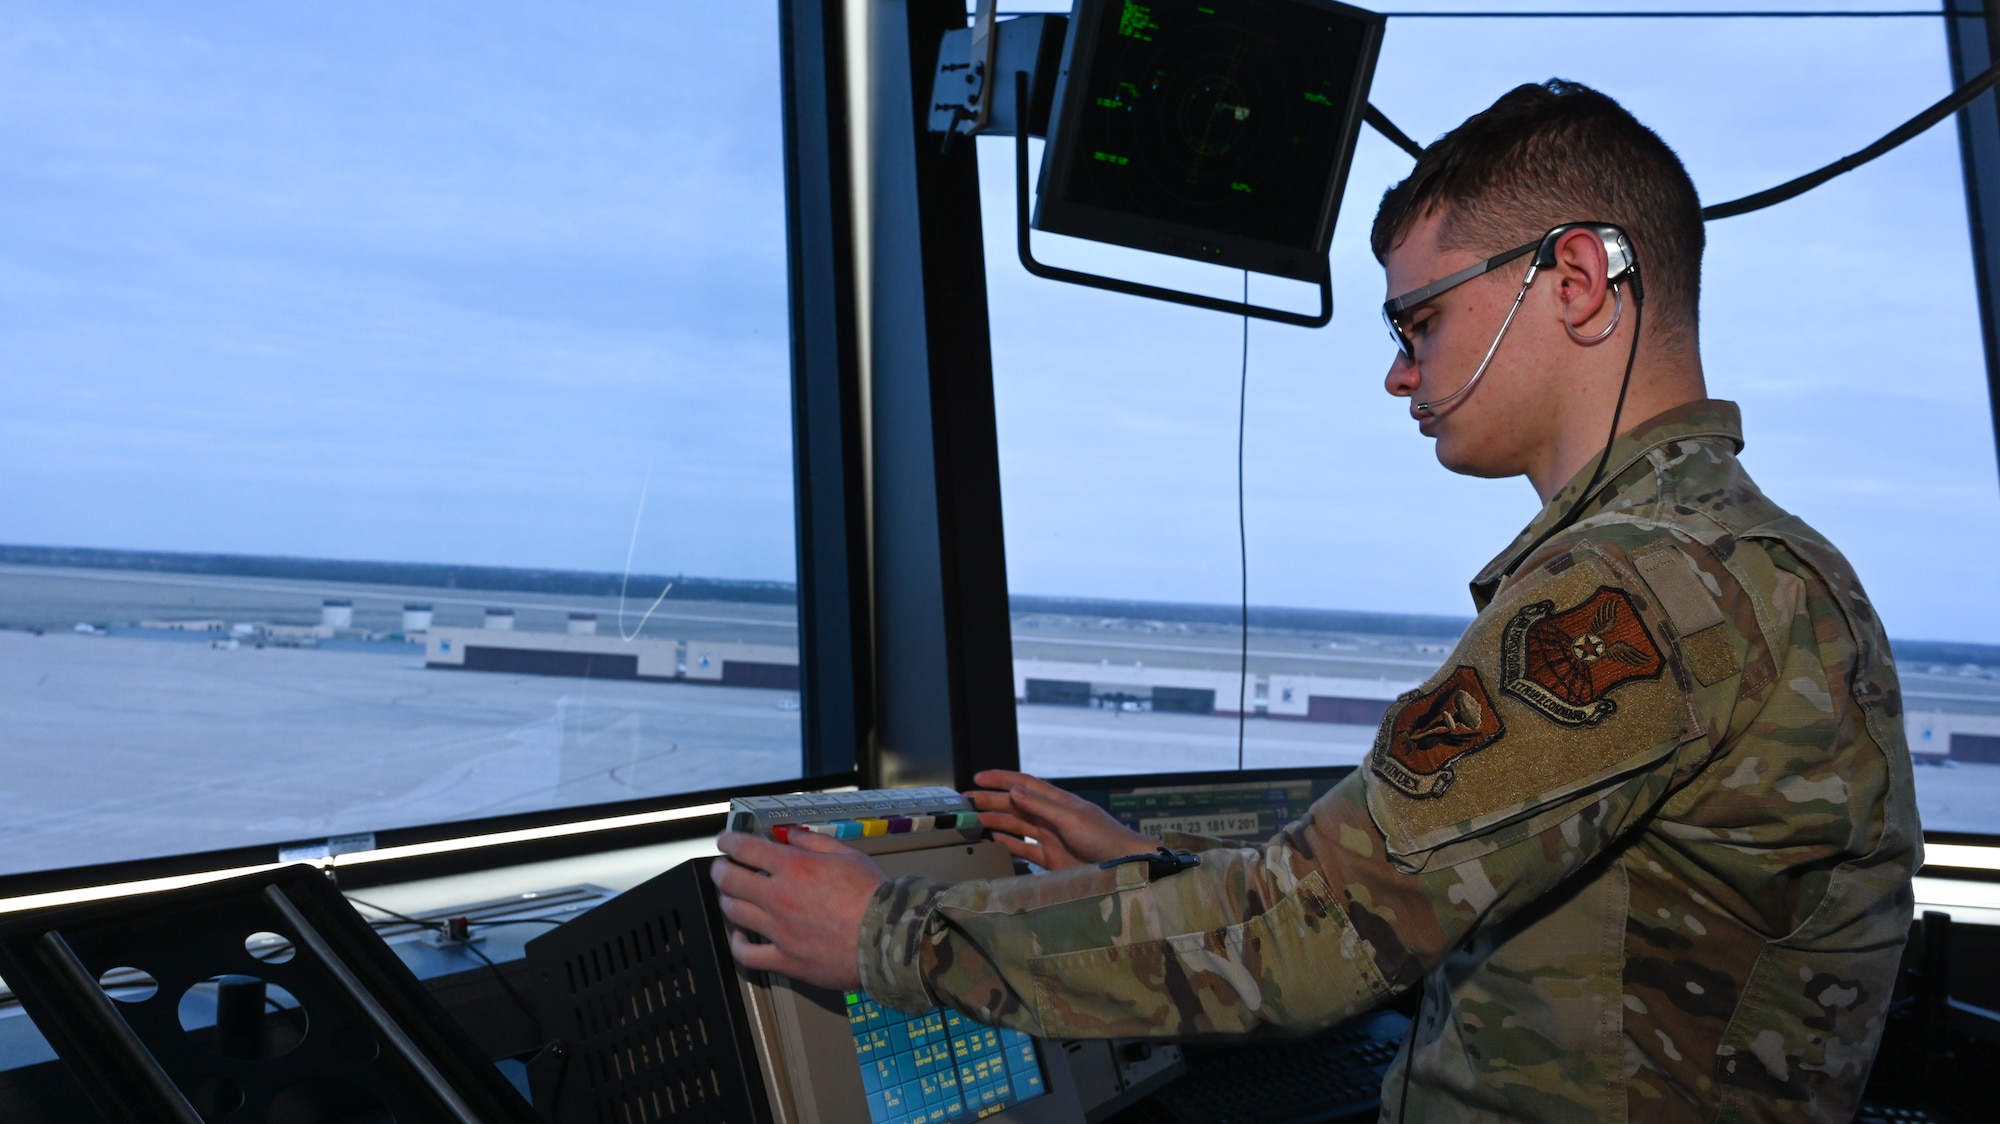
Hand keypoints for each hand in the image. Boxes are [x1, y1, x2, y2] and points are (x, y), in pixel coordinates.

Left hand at [711, 830, 887, 989]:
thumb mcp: (848, 855)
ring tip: (732, 897)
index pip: (745, 848)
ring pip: (734, 912)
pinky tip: (741, 937)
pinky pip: (747, 955)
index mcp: (794, 867)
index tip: (725, 842)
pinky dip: (738, 944)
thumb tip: (791, 835)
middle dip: (720, 869)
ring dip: (728, 900)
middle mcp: (779, 897)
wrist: (888, 938)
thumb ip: (814, 842)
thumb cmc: (873, 896)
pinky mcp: (785, 959)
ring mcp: (778, 930)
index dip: (728, 842)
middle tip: (721, 867)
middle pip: (730, 880)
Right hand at [966, 770, 1152, 869]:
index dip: (1001, 779)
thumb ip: (1042, 806)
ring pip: (1016, 826)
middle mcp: (1051, 817)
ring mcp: (1050, 837)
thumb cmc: (1105, 838)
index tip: (978, 778)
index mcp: (1057, 801)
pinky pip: (1024, 849)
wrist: (1125, 866)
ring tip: (974, 820)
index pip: (1023, 784)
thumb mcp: (1072, 818)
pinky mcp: (1051, 859)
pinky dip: (1008, 845)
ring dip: (996, 821)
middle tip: (967, 801)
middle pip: (1015, 805)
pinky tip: (994, 841)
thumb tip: (1014, 791)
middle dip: (991, 800)